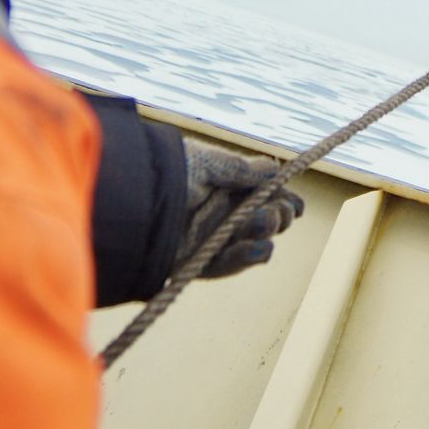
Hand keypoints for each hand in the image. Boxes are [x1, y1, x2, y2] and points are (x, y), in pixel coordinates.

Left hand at [178, 140, 305, 277]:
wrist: (130, 199)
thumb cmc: (166, 172)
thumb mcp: (209, 164)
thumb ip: (242, 170)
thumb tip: (275, 168)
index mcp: (217, 183)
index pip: (257, 193)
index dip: (280, 199)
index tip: (297, 203)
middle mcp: (213, 210)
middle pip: (259, 218)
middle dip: (277, 215)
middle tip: (283, 211)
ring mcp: (205, 236)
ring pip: (248, 241)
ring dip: (264, 233)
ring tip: (268, 221)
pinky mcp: (194, 261)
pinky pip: (226, 264)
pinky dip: (246, 257)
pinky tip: (263, 248)